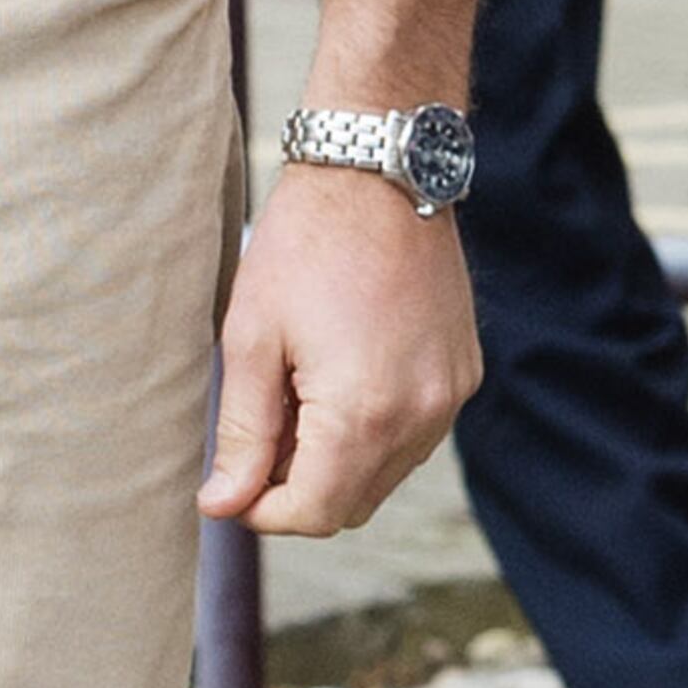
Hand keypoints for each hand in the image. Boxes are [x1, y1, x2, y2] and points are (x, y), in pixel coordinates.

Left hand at [200, 157, 479, 536]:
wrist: (379, 173)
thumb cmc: (304, 246)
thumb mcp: (252, 338)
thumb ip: (243, 434)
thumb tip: (224, 506)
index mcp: (363, 414)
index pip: (313, 514)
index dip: (262, 511)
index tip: (232, 482)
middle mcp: (421, 417)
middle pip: (351, 504)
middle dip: (298, 488)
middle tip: (262, 427)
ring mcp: (450, 397)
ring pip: (385, 475)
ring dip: (337, 461)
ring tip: (301, 392)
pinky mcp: (464, 375)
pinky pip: (415, 436)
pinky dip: (375, 431)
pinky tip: (342, 375)